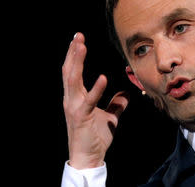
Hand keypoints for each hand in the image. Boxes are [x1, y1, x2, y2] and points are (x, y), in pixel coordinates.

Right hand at [62, 33, 129, 168]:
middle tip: (78, 36)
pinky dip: (96, 89)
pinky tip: (103, 78)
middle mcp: (71, 99)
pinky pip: (88, 101)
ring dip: (77, 62)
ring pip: (73, 80)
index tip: (78, 40)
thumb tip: (126, 92)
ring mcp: (74, 108)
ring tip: (81, 46)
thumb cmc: (95, 137)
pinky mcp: (81, 117)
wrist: (88, 158)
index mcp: (75, 97)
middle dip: (73, 52)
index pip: (72, 71)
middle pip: (69, 71)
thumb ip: (116, 103)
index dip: (74, 55)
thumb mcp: (109, 117)